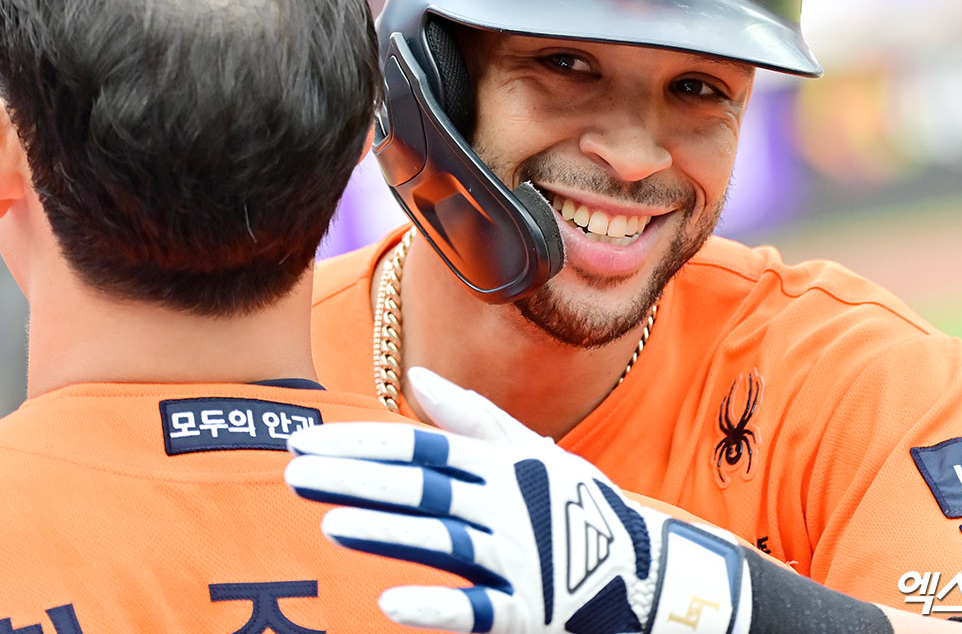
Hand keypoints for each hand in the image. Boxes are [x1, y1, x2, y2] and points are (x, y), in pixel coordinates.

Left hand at [286, 367, 749, 633]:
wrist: (642, 570)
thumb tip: (415, 377)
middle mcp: (505, 504)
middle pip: (421, 488)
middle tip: (294, 475)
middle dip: (357, 480)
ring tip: (332, 525)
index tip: (307, 442)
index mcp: (500, 464)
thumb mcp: (530, 451)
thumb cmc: (574, 505)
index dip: (363, 443)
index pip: (422, 446)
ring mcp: (516, 557)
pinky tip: (389, 605)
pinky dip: (435, 608)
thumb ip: (472, 414)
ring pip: (443, 541)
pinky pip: (477, 610)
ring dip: (388, 533)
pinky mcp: (526, 609)